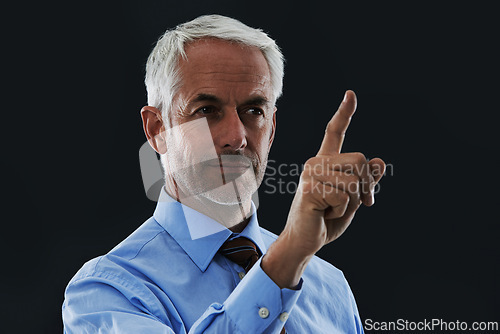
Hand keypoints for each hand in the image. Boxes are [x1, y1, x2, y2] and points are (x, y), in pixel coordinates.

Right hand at [262, 90, 385, 287]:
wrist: (305, 241)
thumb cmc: (327, 220)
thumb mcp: (353, 199)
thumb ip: (364, 181)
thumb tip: (378, 161)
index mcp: (326, 162)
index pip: (334, 133)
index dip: (344, 114)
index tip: (351, 94)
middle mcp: (316, 162)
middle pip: (361, 161)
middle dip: (366, 187)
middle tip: (355, 204)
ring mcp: (310, 174)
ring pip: (354, 181)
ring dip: (352, 202)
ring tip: (332, 209)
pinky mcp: (309, 189)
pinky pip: (343, 196)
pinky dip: (340, 211)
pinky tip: (324, 214)